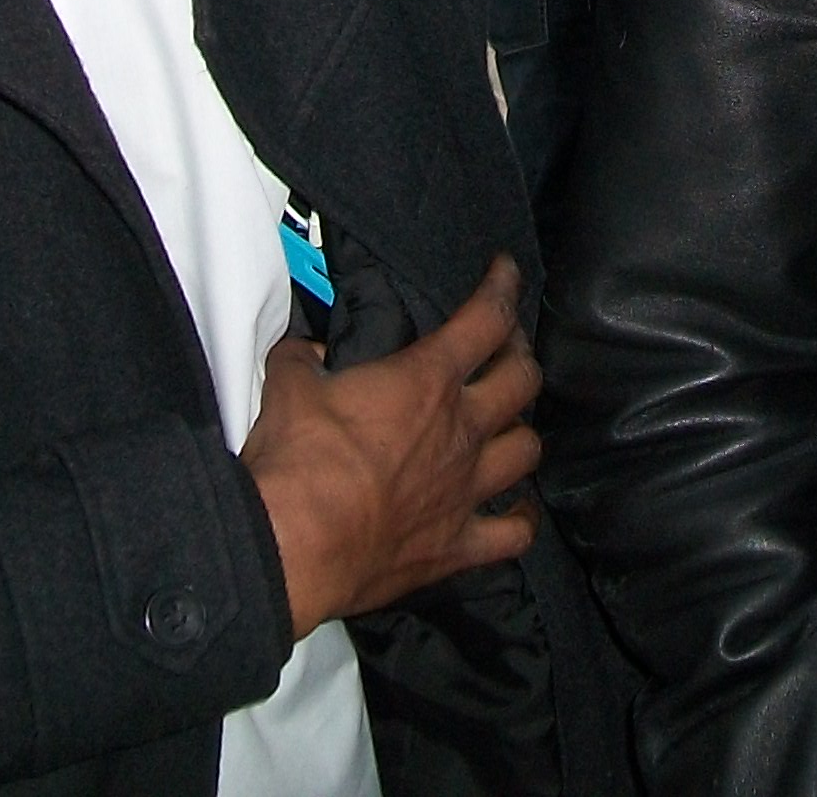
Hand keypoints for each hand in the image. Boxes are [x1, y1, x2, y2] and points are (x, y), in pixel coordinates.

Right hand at [240, 254, 541, 633]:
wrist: (295, 546)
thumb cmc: (297, 462)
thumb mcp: (289, 386)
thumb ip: (303, 358)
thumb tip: (305, 351)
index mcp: (426, 380)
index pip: (486, 317)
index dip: (503, 286)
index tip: (506, 271)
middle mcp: (461, 429)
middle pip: (522, 379)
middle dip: (519, 355)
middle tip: (506, 348)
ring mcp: (466, 489)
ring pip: (527, 450)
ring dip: (521, 431)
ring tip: (509, 425)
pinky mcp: (458, 545)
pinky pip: (514, 532)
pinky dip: (520, 519)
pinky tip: (517, 510)